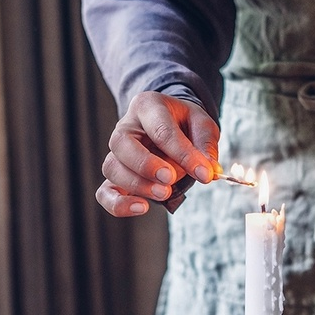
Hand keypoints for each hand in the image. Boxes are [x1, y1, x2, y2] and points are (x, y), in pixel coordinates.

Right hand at [96, 92, 220, 215]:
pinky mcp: (116, 176)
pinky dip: (118, 204)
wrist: (171, 127)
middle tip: (170, 179)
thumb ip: (206, 146)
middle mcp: (126, 127)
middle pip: (121, 144)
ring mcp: (117, 152)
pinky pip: (105, 192)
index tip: (203, 173)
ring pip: (112, 168)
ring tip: (164, 193)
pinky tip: (141, 207)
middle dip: (146, 165)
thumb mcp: (202, 126)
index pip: (161, 129)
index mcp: (148, 106)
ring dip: (137, 185)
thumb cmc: (185, 125)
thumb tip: (208, 171)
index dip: (182, 153)